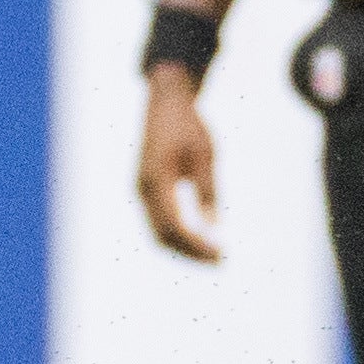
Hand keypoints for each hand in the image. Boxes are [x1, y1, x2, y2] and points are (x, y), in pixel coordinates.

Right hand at [137, 69, 221, 261]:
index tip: (222, 255)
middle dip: (190, 253)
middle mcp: (144, 189)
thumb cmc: (188, 125)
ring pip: (158, 231)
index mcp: (157, 180)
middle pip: (162, 236)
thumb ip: (207, 191)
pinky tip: (199, 236)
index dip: (197, 246)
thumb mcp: (205, 156)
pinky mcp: (146, 188)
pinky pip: (158, 220)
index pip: (175, 226)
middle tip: (220, 261)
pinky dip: (178, 234)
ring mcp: (141, 190)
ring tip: (212, 253)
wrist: (164, 102)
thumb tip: (213, 227)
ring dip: (184, 246)